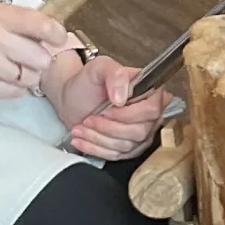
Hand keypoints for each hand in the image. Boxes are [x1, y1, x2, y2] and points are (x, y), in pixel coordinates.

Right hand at [0, 3, 69, 99]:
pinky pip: (17, 92)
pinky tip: (2, 77)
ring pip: (31, 78)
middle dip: (39, 59)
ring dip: (27, 75)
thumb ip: (22, 21)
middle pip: (42, 58)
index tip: (56, 39)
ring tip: (11, 67)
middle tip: (28, 57)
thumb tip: (56, 34)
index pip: (44, 26)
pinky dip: (15, 87)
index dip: (57, 35)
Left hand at [50, 51, 168, 161]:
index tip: (108, 110)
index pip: (152, 110)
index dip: (130, 114)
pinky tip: (80, 140)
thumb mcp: (99, 68)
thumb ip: (115, 75)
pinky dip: (96, 149)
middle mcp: (150, 115)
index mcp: (149, 93)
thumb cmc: (88, 82)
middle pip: (140, 132)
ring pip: (126, 146)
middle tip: (89, 119)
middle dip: (109, 128)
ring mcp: (140, 134)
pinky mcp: (127, 148)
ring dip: (99, 138)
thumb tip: (122, 98)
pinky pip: (116, 156)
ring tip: (80, 128)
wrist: (72, 98)